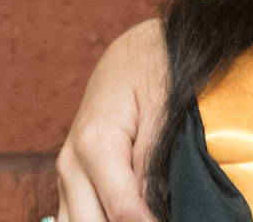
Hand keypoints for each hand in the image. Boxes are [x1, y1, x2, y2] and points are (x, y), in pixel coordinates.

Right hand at [54, 19, 169, 221]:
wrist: (133, 49)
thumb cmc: (154, 68)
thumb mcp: (164, 106)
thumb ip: (153, 157)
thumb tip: (153, 205)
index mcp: (95, 144)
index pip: (123, 210)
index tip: (184, 221)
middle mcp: (71, 162)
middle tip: (171, 218)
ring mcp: (67, 170)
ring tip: (154, 216)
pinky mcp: (72, 174)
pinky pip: (75, 214)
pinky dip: (100, 220)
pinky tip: (132, 217)